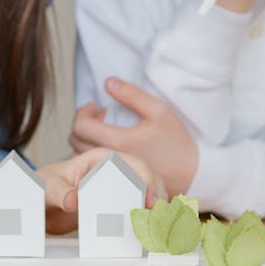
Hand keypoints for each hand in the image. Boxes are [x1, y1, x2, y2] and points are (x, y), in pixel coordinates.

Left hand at [36, 147, 165, 234]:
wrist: (40, 202)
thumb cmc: (45, 186)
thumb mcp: (48, 187)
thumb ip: (59, 192)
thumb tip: (73, 200)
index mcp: (101, 159)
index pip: (132, 163)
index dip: (146, 179)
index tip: (150, 200)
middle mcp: (115, 171)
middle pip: (147, 178)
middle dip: (157, 196)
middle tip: (157, 218)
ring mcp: (120, 188)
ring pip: (148, 193)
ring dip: (156, 209)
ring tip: (157, 227)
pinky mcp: (119, 205)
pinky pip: (139, 208)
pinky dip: (148, 219)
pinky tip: (151, 232)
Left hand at [70, 78, 198, 195]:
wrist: (190, 175)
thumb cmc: (175, 143)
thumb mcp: (159, 111)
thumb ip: (132, 94)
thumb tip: (108, 82)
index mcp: (118, 142)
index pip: (80, 126)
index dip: (82, 112)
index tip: (96, 107)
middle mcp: (109, 161)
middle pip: (74, 140)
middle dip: (83, 123)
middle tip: (101, 117)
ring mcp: (110, 175)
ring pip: (79, 155)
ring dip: (85, 139)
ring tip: (105, 130)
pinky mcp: (113, 183)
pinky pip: (90, 168)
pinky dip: (91, 154)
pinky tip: (108, 147)